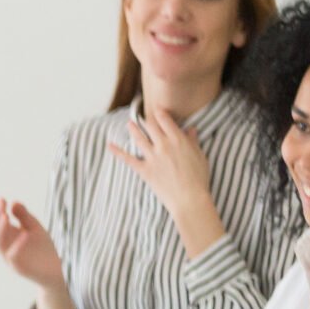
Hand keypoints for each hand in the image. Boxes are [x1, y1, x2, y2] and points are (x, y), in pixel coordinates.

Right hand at [0, 194, 65, 290]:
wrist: (56, 271)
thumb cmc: (43, 249)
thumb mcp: (34, 228)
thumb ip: (24, 216)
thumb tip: (14, 202)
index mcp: (7, 236)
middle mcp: (5, 246)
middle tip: (2, 201)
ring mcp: (9, 257)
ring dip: (0, 228)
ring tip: (5, 215)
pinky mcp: (19, 267)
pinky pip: (13, 255)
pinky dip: (17, 244)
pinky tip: (25, 233)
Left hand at [106, 106, 227, 255]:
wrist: (189, 199)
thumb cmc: (198, 179)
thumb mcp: (199, 157)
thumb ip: (192, 142)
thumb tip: (190, 129)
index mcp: (178, 140)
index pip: (165, 120)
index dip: (160, 113)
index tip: (157, 109)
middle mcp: (164, 145)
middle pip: (151, 126)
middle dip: (147, 120)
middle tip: (144, 117)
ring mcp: (152, 157)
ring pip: (139, 138)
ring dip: (133, 129)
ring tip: (129, 124)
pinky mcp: (144, 170)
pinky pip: (128, 159)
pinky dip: (117, 151)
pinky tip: (109, 145)